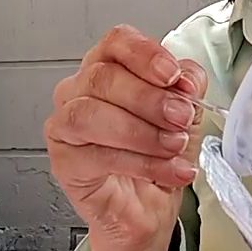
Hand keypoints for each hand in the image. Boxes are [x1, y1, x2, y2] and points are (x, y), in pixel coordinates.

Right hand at [45, 26, 206, 250]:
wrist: (147, 209)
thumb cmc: (159, 155)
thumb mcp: (187, 112)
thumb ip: (188, 85)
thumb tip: (187, 79)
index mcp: (110, 66)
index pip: (117, 42)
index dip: (145, 54)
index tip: (172, 75)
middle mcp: (81, 89)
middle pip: (103, 76)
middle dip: (149, 99)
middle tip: (180, 118)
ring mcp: (66, 123)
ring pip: (91, 113)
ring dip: (141, 132)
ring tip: (173, 146)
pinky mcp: (63, 159)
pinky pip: (94, 154)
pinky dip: (138, 162)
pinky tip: (166, 170)